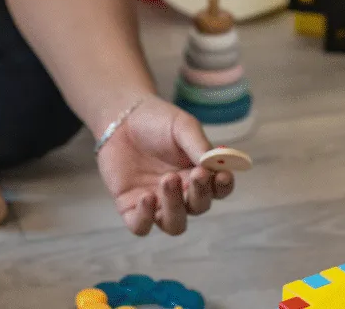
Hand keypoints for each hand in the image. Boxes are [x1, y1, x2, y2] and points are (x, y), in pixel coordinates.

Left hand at [96, 97, 235, 235]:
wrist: (121, 117)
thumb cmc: (156, 121)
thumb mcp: (182, 126)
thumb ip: (198, 145)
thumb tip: (214, 163)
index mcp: (198, 175)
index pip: (218, 191)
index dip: (223, 187)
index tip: (222, 175)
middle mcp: (181, 194)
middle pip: (198, 208)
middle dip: (200, 193)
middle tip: (196, 174)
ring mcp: (156, 203)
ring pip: (173, 224)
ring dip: (175, 208)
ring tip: (169, 179)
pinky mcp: (131, 207)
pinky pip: (141, 227)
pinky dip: (146, 219)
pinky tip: (147, 197)